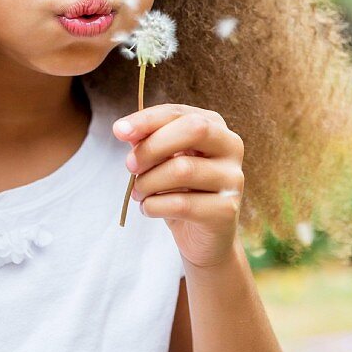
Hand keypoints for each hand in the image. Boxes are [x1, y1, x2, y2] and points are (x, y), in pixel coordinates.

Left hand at [113, 104, 244, 269]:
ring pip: (183, 169)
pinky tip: (148, 208)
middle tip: (129, 165)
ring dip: (148, 182)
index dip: (147, 119)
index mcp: (215, 127)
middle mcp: (231, 147)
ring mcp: (233, 179)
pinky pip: (181, 203)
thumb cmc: (180, 191)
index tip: (119, 130)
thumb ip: (147, 141)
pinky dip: (153, 206)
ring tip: (138, 192)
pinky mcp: (226, 210)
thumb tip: (124, 129)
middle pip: (193, 130)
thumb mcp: (162, 161)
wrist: (202, 238)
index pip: (179, 113)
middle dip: (152, 146)